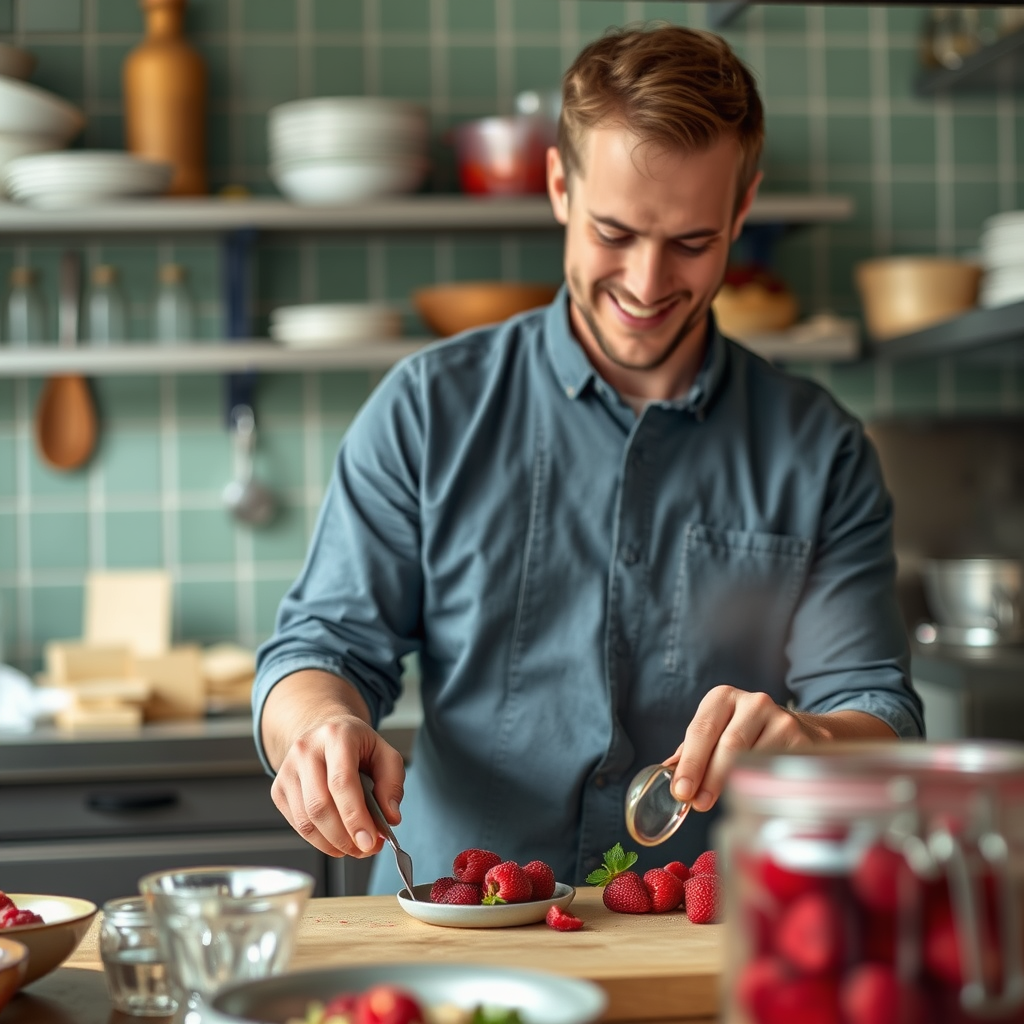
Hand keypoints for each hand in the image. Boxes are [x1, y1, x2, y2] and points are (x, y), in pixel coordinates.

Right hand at [269, 710, 405, 859]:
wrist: (324, 733)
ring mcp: (287, 770)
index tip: (369, 841)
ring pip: (306, 820)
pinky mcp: (278, 789)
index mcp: (336, 736)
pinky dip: (319, 840)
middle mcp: (306, 750)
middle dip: (344, 836)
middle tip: (366, 848)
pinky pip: (297, 824)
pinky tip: (337, 839)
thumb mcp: (385, 755)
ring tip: (355, 846)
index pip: (341, 782)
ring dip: (333, 843)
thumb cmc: (356, 746)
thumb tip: (390, 817)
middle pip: (319, 805)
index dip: (355, 817)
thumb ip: (392, 784)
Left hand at [663, 686, 892, 812]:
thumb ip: (693, 749)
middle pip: (727, 745)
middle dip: (709, 777)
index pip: (701, 730)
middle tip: (698, 803)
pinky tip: (755, 797)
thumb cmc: (750, 733)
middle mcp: (753, 702)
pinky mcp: (802, 739)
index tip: (681, 790)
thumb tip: (668, 771)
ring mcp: (781, 719)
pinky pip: (776, 769)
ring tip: (724, 803)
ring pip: (753, 758)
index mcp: (723, 697)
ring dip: (735, 785)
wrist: (804, 730)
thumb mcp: (719, 730)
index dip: (690, 762)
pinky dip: (761, 786)